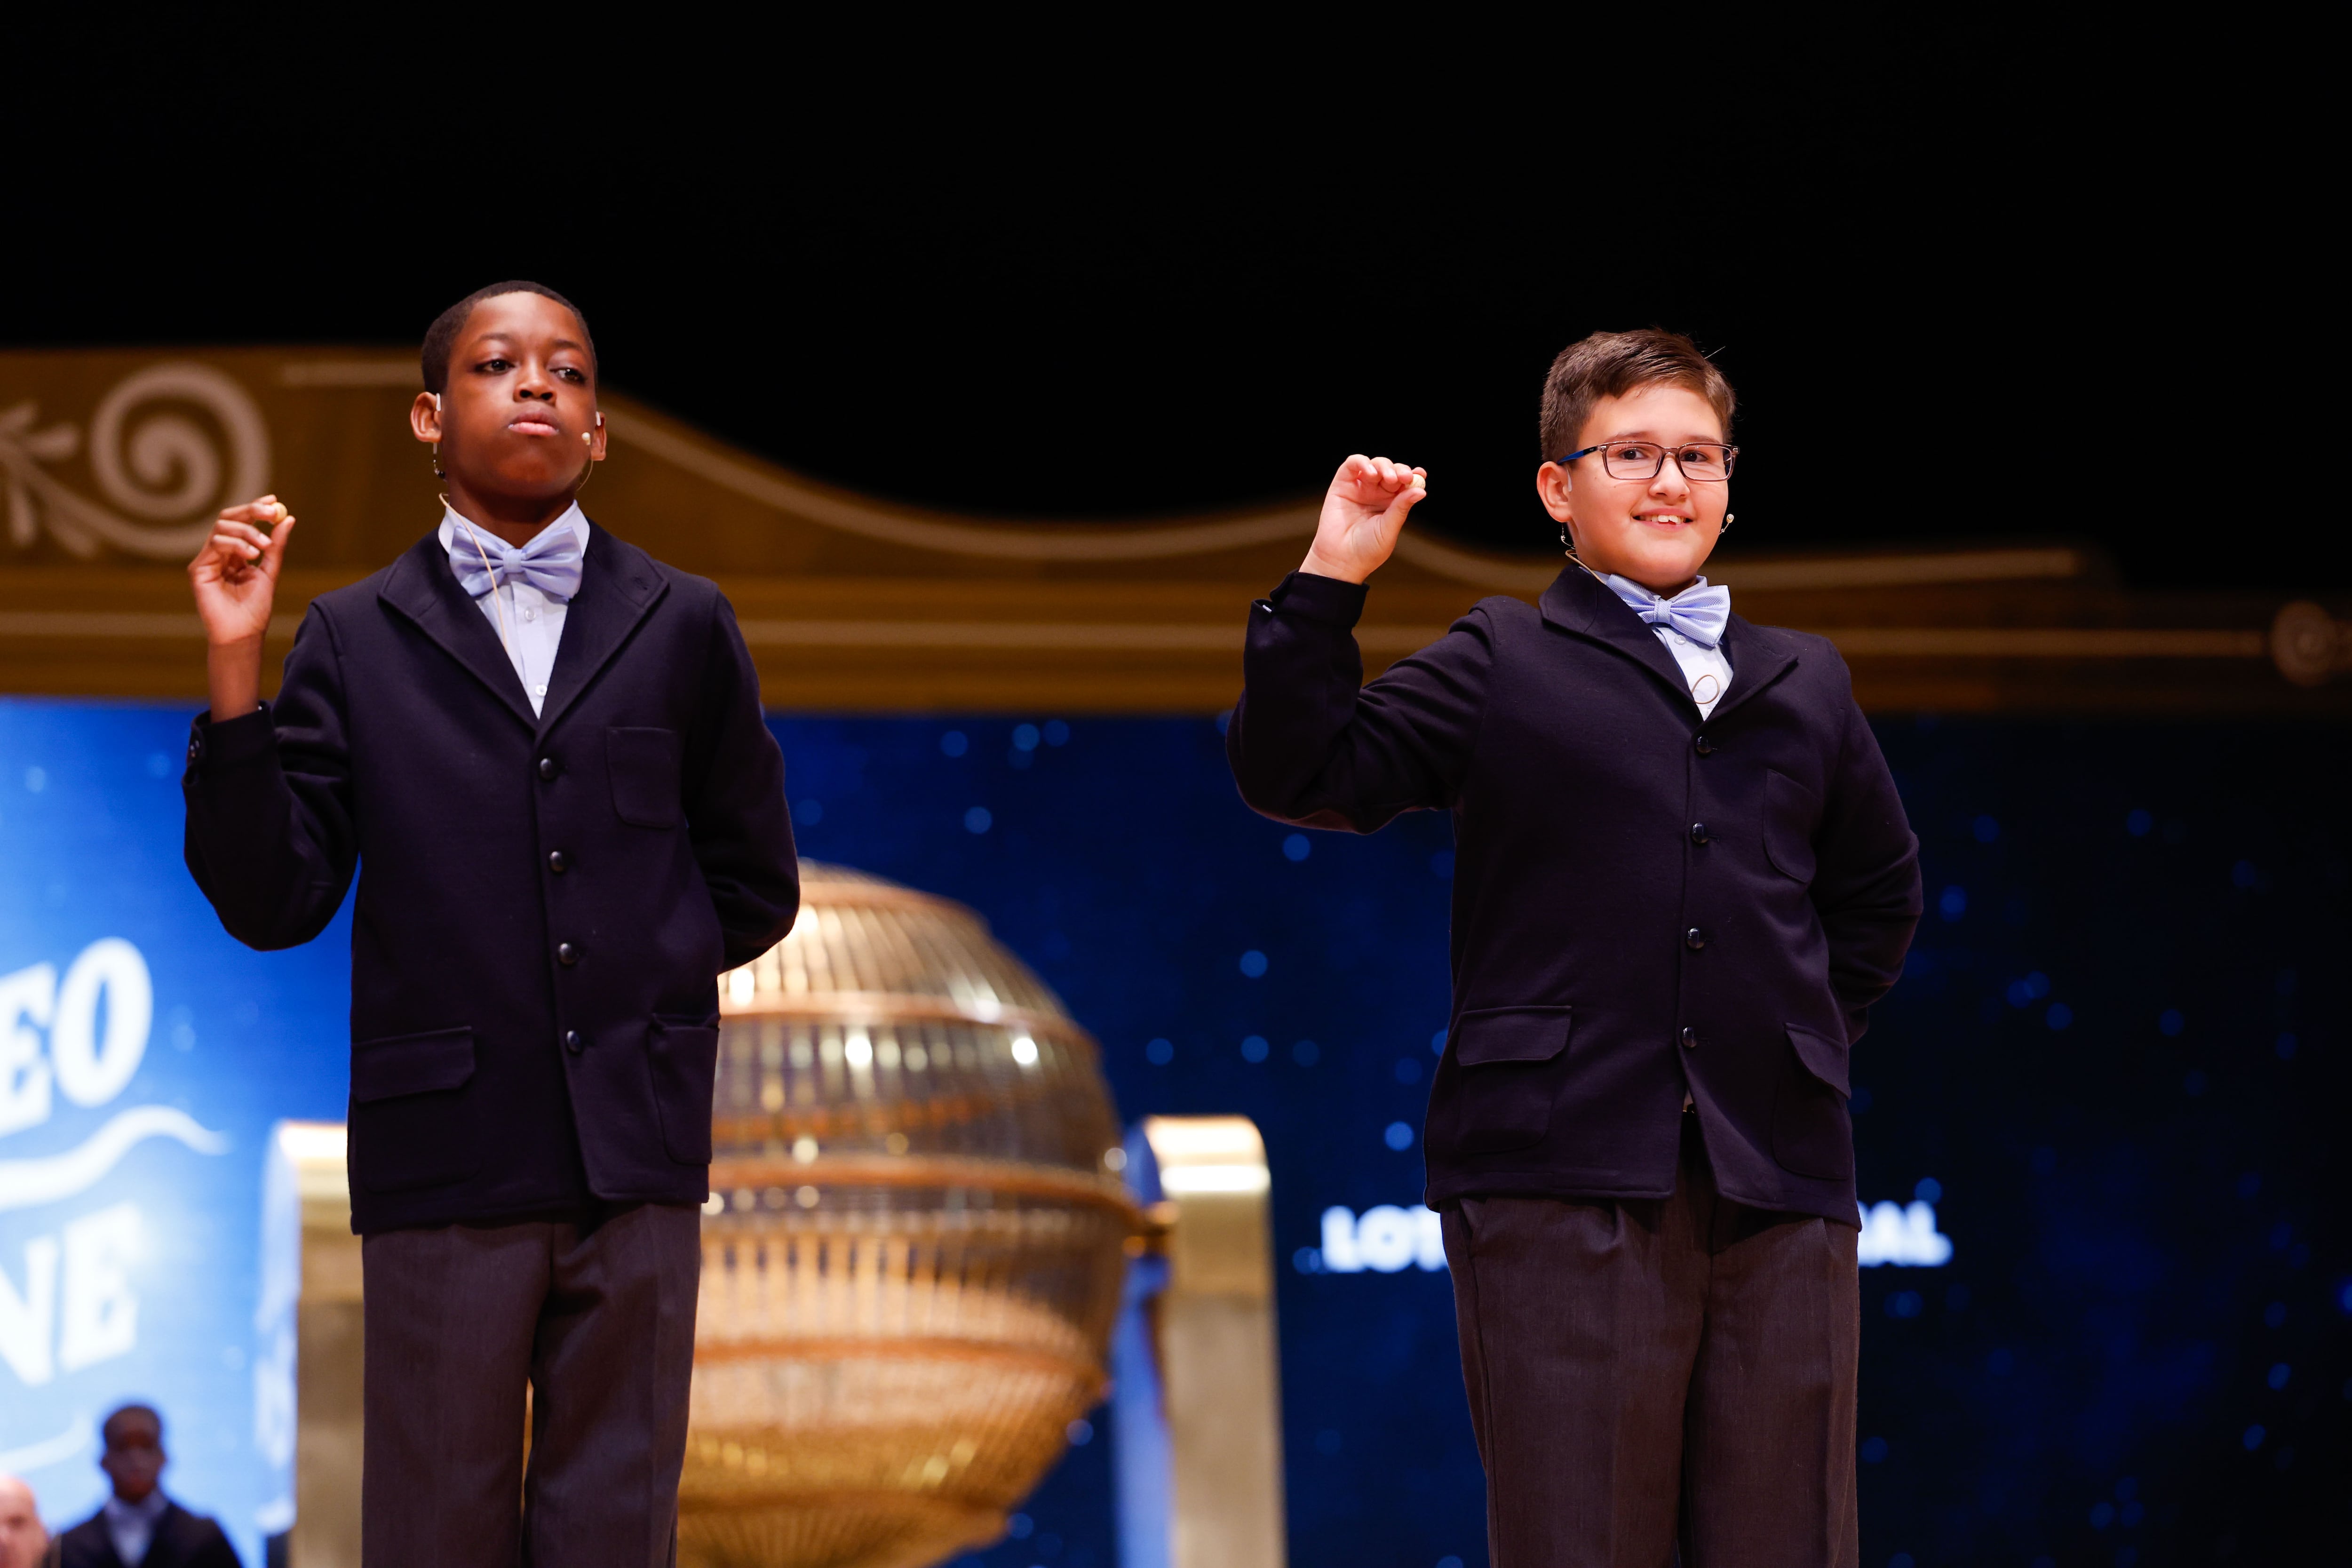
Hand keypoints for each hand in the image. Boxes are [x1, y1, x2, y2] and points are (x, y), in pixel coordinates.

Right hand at [189, 496, 296, 718]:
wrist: (243, 633)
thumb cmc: (255, 608)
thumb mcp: (270, 572)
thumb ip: (276, 547)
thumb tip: (288, 518)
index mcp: (235, 553)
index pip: (241, 522)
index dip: (254, 507)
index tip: (273, 500)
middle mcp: (218, 553)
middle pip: (228, 518)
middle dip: (250, 511)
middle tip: (270, 512)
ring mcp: (206, 560)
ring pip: (221, 528)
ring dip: (247, 532)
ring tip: (264, 548)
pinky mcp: (198, 570)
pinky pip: (214, 545)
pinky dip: (235, 544)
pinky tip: (250, 555)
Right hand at [1298, 455, 1426, 584]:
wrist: (1341, 561)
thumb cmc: (1367, 550)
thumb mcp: (1389, 528)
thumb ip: (1402, 507)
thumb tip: (1421, 490)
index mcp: (1391, 504)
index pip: (1404, 483)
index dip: (1413, 475)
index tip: (1421, 474)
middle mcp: (1376, 493)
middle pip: (1391, 470)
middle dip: (1399, 470)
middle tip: (1403, 478)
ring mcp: (1359, 487)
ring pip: (1374, 464)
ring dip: (1384, 466)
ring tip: (1388, 478)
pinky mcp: (1342, 484)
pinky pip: (1352, 464)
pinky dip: (1362, 462)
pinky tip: (1371, 472)